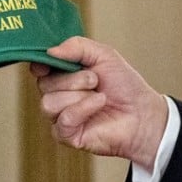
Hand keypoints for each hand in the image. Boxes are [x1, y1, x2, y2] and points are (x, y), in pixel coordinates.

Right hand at [31, 36, 167, 171]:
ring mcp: (60, 117)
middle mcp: (57, 96)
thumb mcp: (104, 55)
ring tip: (101, 95)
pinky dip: (84, 108)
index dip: (43, 63)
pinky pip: (63, 119)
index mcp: (62, 76)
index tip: (55, 59)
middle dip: (74, 79)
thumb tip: (50, 51)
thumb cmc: (125, 85)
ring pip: (49, 103)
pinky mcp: (67, 135)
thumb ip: (77, 46)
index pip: (38, 67)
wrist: (143, 112)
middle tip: (96, 80)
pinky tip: (100, 104)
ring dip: (80, 95)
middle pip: (44, 84)